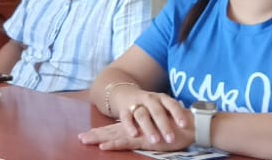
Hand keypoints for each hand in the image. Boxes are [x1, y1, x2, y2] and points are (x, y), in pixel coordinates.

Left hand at [79, 107, 193, 151]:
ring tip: (85, 140)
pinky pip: (127, 142)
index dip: (103, 130)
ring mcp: (139, 132)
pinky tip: (103, 146)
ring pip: (115, 134)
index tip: (89, 133)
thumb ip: (150, 130)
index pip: (117, 127)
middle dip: (96, 134)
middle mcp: (136, 126)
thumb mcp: (160, 131)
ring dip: (99, 138)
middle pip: (112, 129)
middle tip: (80, 138)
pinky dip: (114, 144)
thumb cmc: (178, 129)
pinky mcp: (145, 139)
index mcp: (139, 125)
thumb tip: (143, 134)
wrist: (191, 125)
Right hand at [112, 90, 193, 148]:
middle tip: (171, 139)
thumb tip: (196, 125)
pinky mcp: (124, 109)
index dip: (178, 114)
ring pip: (142, 114)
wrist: (125, 93)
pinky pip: (126, 117)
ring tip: (155, 141)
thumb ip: (173, 113)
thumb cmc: (150, 104)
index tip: (185, 125)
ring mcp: (136, 103)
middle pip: (157, 111)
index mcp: (161, 98)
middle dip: (164, 125)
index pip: (171, 104)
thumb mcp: (162, 105)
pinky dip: (129, 126)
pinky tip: (134, 135)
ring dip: (148, 127)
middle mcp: (149, 99)